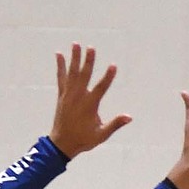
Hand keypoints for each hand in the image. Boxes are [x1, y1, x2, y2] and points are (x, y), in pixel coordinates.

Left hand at [48, 43, 131, 158]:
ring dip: (74, 58)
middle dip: (88, 61)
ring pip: (72, 73)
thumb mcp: (101, 135)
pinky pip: (61, 77)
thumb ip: (115, 124)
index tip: (113, 66)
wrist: (62, 144)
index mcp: (89, 106)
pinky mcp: (62, 95)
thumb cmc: (84, 140)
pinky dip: (60, 66)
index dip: (108, 77)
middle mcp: (78, 97)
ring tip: (76, 44)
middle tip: (91, 47)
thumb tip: (129, 117)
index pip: (101, 88)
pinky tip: (59, 54)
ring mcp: (68, 95)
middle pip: (84, 75)